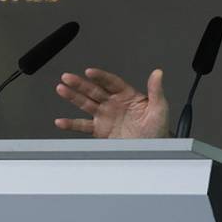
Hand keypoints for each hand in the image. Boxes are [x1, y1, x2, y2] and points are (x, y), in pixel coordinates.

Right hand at [54, 68, 169, 138]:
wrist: (153, 149)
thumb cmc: (158, 128)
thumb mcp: (159, 108)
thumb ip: (156, 90)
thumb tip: (158, 73)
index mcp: (127, 95)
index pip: (111, 82)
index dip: (100, 77)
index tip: (90, 72)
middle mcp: (114, 103)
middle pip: (94, 90)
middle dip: (80, 84)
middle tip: (67, 77)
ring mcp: (105, 116)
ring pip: (86, 104)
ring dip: (73, 97)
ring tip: (61, 89)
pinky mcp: (101, 130)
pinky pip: (84, 126)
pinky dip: (72, 124)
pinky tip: (61, 122)